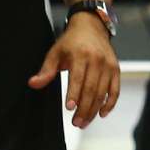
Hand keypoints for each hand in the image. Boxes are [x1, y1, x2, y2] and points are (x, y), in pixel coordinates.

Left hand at [28, 13, 119, 128]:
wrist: (91, 27)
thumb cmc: (71, 41)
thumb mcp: (55, 52)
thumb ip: (46, 70)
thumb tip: (33, 84)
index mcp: (80, 55)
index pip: (77, 78)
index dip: (74, 94)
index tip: (69, 108)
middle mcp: (97, 60)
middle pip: (91, 89)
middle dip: (84, 108)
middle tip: (76, 122)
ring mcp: (108, 65)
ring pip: (103, 93)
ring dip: (94, 110)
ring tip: (84, 121)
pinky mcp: (116, 69)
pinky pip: (115, 90)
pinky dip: (110, 103)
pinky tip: (102, 114)